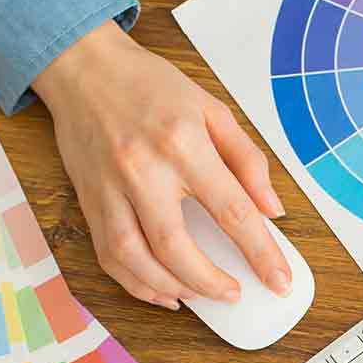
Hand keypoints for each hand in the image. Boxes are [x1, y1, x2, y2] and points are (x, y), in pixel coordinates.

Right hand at [32, 21, 290, 308]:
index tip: (279, 281)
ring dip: (171, 287)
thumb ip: (247, 160)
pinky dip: (136, 282)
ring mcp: (110, 188)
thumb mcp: (212, 109)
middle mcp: (142, 169)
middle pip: (176, 246)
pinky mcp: (88, 200)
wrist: (83, 67)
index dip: (260, 253)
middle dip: (210, 282)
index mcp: (183, 143)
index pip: (231, 210)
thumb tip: (272, 210)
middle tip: (234, 294)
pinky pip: (108, 255)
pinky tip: (162, 290)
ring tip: (200, 296)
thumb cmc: (149, 85)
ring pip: (135, 258)